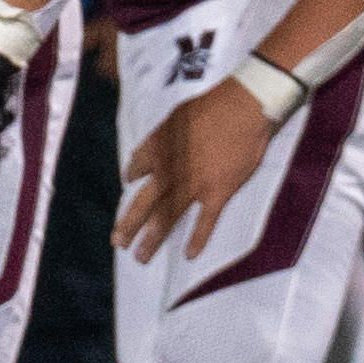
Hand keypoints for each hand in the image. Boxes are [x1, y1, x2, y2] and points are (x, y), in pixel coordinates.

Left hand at [117, 66, 273, 259]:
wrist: (245, 108)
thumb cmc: (214, 105)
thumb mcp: (177, 116)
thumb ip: (161, 136)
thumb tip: (146, 151)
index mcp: (160, 149)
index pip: (137, 167)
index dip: (131, 176)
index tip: (128, 183)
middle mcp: (170, 171)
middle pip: (145, 202)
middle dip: (129, 224)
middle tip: (118, 242)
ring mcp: (193, 185)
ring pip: (167, 217)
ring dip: (153, 239)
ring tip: (141, 257)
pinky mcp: (217, 193)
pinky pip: (205, 221)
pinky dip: (198, 239)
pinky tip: (189, 255)